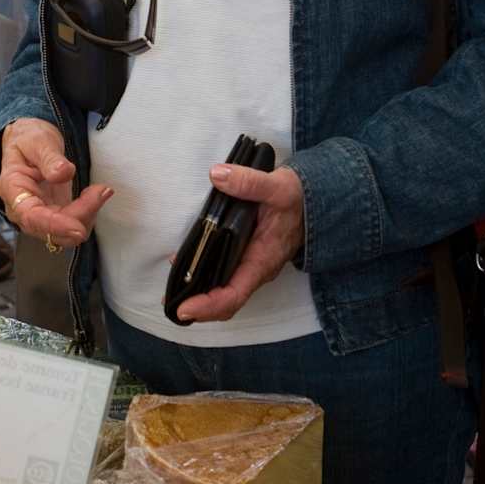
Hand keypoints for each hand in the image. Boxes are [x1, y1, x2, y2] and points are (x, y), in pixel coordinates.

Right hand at [0, 118, 111, 248]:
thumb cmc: (28, 140)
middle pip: (52, 230)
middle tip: (100, 191)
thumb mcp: (37, 140)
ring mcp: (39, 216)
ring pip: (65, 233)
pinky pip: (72, 225)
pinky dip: (87, 214)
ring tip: (100, 190)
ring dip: (86, 216)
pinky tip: (94, 195)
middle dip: (80, 216)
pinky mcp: (54, 216)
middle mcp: (23, 210)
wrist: (29, 142)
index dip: (54, 225)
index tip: (77, 228)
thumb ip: (49, 157)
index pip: (31, 217)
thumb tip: (62, 173)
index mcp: (12, 190)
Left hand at [171, 159, 305, 323]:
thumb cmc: (298, 197)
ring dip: (199, 293)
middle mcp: (256, 270)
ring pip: (225, 292)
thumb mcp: (278, 186)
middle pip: (226, 301)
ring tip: (172, 288)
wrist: (316, 200)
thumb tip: (217, 175)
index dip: (208, 305)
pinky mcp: (247, 258)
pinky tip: (185, 262)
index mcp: (262, 260)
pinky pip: (226, 277)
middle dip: (198, 306)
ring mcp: (252, 266)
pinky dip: (205, 277)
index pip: (234, 294)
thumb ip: (249, 182)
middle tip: (168, 301)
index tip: (183, 308)